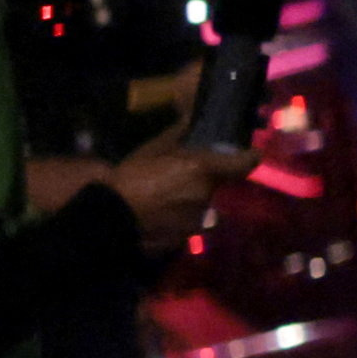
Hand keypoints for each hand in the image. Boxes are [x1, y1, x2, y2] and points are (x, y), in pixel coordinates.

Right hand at [46, 130, 247, 253]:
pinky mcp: (186, 239)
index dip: (248, 157)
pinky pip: (189, 224)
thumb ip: (178, 135)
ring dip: (190, 201)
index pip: (244, 164)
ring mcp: (198, 220)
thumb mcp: (152, 149)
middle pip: (215, 184)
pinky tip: (158, 216)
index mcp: (202, 170)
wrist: (108, 218)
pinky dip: (179, 219)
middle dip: (203, 180)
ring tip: (161, 199)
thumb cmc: (129, 177)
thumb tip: (191, 118)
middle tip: (177, 177)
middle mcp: (207, 195)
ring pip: (202, 206)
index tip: (248, 154)